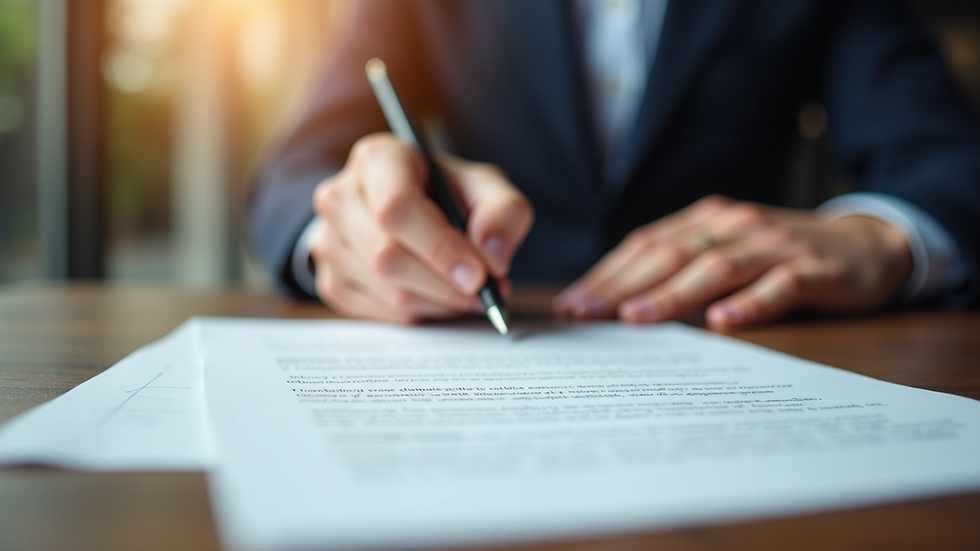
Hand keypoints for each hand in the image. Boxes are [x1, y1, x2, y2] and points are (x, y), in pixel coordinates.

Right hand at [310, 133, 533, 322]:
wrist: (410, 210)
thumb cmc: (447, 194)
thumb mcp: (485, 188)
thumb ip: (504, 212)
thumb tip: (493, 257)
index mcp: (377, 159)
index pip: (397, 208)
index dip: (440, 247)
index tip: (478, 274)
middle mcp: (340, 197)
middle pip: (388, 256)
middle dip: (445, 284)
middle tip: (484, 291)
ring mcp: (328, 242)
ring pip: (388, 291)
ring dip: (439, 302)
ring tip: (467, 292)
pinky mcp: (331, 282)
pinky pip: (381, 314)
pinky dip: (422, 313)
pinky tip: (439, 296)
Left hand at [554, 196, 912, 328]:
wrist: (868, 243)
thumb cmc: (781, 255)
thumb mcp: (728, 252)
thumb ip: (683, 267)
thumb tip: (618, 305)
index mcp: (708, 221)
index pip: (646, 245)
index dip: (607, 274)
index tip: (572, 304)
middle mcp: (736, 227)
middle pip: (671, 254)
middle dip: (623, 285)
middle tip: (586, 314)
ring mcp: (777, 246)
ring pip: (717, 268)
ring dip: (673, 294)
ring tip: (636, 319)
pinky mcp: (816, 271)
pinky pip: (779, 287)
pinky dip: (750, 304)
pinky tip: (724, 323)